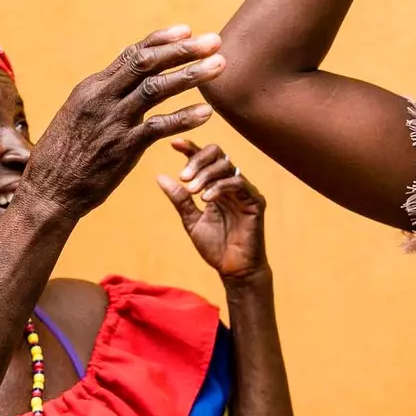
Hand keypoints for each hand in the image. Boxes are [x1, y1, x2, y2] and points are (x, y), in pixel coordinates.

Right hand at [20, 27, 223, 218]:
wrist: (47, 192)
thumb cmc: (65, 155)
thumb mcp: (79, 115)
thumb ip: (105, 98)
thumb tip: (128, 82)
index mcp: (91, 87)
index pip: (131, 55)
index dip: (161, 40)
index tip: (187, 30)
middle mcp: (101, 98)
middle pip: (147, 63)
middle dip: (183, 49)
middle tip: (214, 40)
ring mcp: (112, 122)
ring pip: (156, 89)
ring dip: (191, 75)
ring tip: (220, 66)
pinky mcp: (122, 148)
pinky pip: (159, 127)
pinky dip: (184, 117)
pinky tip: (207, 112)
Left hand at [159, 141, 268, 281]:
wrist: (234, 270)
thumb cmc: (215, 246)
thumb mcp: (191, 220)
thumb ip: (180, 199)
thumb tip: (160, 177)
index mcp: (216, 185)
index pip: (205, 158)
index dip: (191, 148)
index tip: (174, 144)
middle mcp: (231, 183)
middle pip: (218, 154)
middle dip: (198, 161)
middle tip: (184, 177)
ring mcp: (245, 191)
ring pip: (227, 167)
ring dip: (206, 175)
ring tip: (192, 190)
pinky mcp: (255, 202)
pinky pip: (238, 184)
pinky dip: (220, 187)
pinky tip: (206, 198)